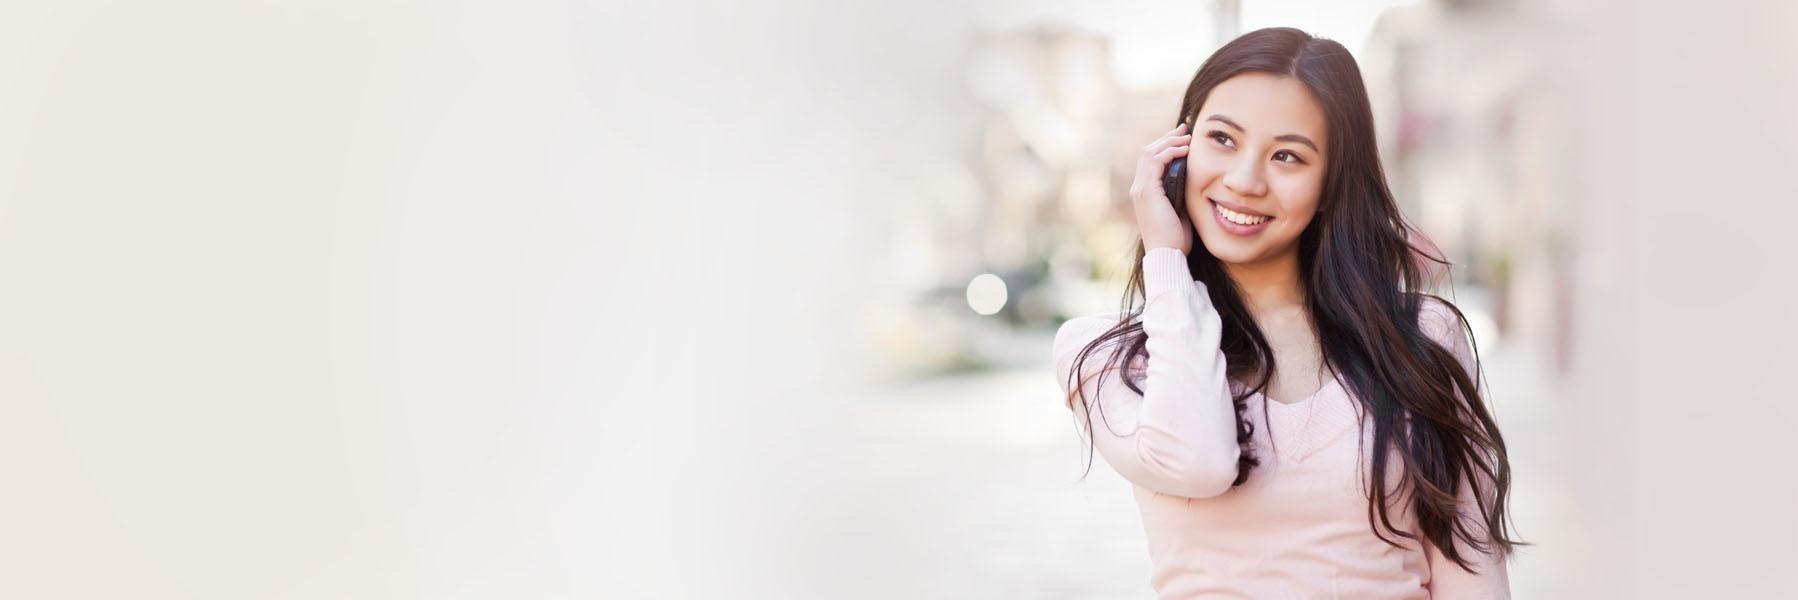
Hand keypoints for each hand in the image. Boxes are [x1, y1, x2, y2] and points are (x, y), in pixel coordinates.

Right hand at [1127, 122, 1191, 254]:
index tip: (1183, 138)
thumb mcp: (1179, 211)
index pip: (1151, 161)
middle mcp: (1138, 188)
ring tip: (1187, 136)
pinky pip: (1156, 161)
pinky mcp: (1147, 191)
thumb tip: (1193, 180)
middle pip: (1148, 152)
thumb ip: (1180, 194)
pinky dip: (1170, 152)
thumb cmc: (1175, 239)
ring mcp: (1140, 189)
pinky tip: (1185, 150)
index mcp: (1144, 193)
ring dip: (1169, 141)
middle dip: (1167, 138)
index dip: (1166, 146)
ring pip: (1150, 153)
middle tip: (1185, 128)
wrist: (1167, 254)